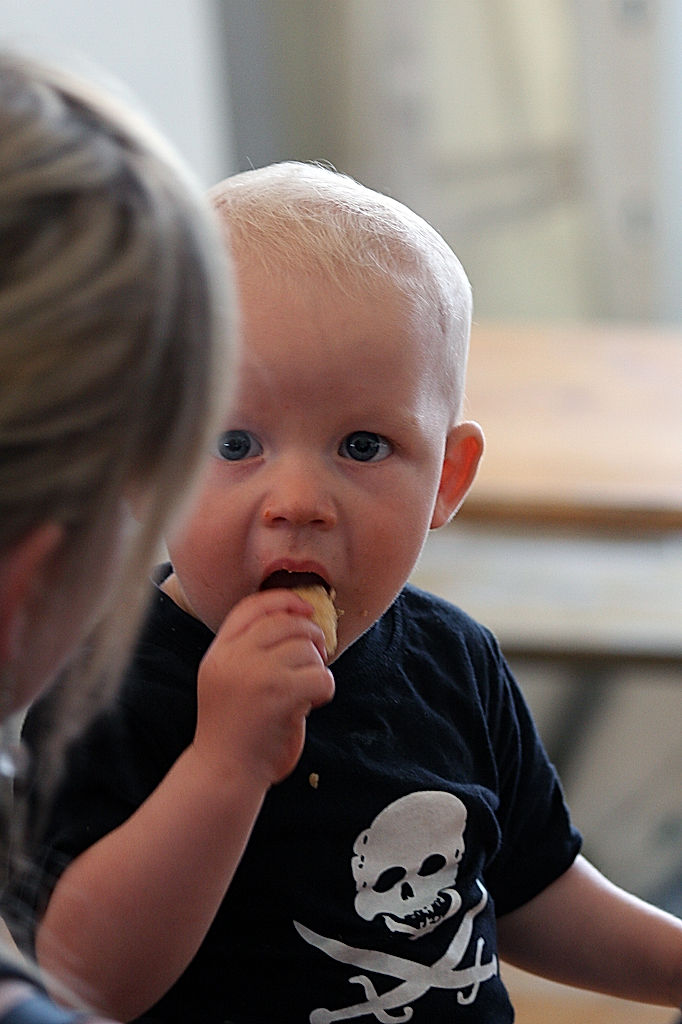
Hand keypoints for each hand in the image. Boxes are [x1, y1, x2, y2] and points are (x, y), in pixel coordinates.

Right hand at [193, 589, 334, 787]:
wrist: (224, 771)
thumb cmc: (234, 728)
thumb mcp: (227, 678)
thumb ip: (248, 650)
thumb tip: (297, 618)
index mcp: (218, 651)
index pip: (252, 607)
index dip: (284, 600)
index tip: (306, 607)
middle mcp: (233, 657)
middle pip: (285, 623)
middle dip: (311, 634)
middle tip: (319, 653)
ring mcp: (255, 674)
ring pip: (306, 649)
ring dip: (317, 667)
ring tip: (308, 688)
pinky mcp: (279, 694)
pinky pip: (320, 676)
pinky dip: (325, 688)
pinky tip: (314, 702)